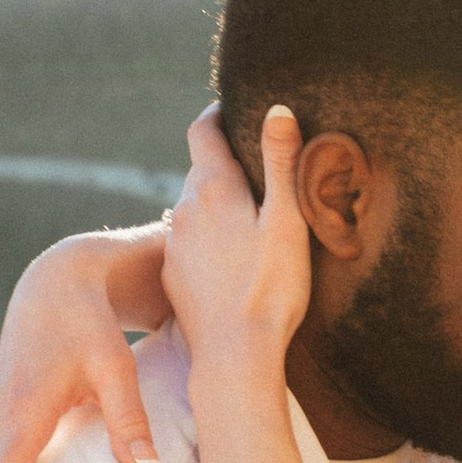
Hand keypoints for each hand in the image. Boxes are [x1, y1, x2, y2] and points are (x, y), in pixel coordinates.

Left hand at [161, 102, 313, 379]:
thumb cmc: (271, 287)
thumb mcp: (288, 219)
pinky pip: (189, 241)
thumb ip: (282, 162)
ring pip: (194, 208)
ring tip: (251, 218)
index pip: (203, 130)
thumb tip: (278, 109)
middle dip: (225, 164)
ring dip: (217, 204)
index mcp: (214, 188)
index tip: (233, 108)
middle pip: (201, 170)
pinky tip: (233, 258)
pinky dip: (208, 237)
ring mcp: (174, 244)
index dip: (217, 113)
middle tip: (259, 170)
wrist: (235, 354)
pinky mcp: (173, 275)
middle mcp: (185, 209)